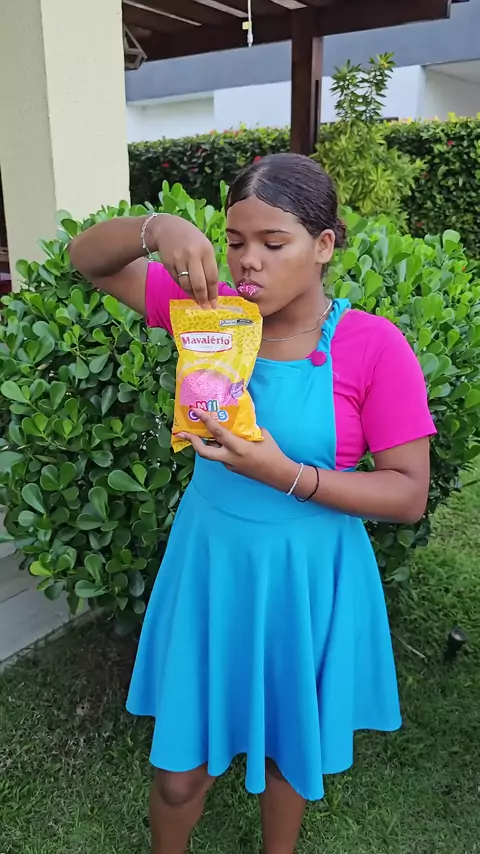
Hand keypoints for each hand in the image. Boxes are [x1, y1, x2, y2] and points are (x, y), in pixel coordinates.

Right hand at [149, 215, 218, 308]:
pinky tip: (188, 291)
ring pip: (187, 285)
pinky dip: (184, 288)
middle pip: (199, 284)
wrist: (167, 228)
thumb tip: (212, 288)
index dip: (213, 293)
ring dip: (193, 296)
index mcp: (206, 250)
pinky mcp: (168, 264)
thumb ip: (209, 264)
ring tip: (198, 301)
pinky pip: (177, 281)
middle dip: (203, 298)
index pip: (212, 276)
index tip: (214, 303)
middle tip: (206, 307)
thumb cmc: (191, 239)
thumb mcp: (204, 246)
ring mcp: (179, 260)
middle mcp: (192, 255)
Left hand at [178, 410, 297, 490]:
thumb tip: (238, 421)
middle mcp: (230, 458)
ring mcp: (230, 465)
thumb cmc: (273, 453)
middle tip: (183, 433)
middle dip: (192, 442)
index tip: (195, 411)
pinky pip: (221, 456)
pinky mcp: (232, 468)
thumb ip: (247, 428)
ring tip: (198, 433)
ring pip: (212, 453)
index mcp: (238, 448)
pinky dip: (217, 447)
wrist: (279, 475)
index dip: (205, 420)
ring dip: (204, 444)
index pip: (218, 433)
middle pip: (204, 452)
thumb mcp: (261, 435)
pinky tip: (219, 441)